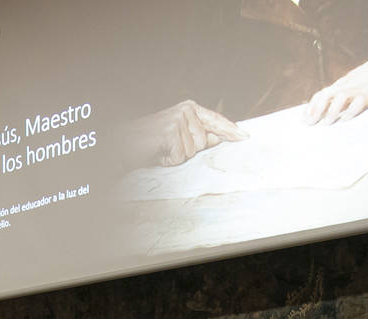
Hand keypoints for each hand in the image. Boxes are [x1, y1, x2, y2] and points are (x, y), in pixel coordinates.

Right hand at [129, 100, 247, 165]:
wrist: (122, 143)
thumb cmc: (149, 141)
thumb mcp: (177, 136)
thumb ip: (198, 135)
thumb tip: (217, 138)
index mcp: (188, 108)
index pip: (215, 120)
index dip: (230, 130)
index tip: (244, 136)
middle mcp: (185, 111)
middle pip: (203, 142)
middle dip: (188, 151)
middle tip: (168, 147)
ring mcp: (178, 120)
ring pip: (192, 151)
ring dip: (177, 156)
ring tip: (161, 149)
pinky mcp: (170, 132)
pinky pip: (180, 157)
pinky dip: (168, 160)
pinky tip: (158, 153)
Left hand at [305, 55, 367, 124]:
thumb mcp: (352, 86)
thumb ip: (342, 97)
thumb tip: (327, 112)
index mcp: (340, 85)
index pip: (321, 94)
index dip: (311, 106)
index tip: (304, 119)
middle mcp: (346, 86)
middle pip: (326, 95)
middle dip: (316, 109)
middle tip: (310, 123)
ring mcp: (358, 89)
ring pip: (340, 97)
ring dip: (331, 111)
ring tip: (326, 123)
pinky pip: (358, 102)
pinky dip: (350, 111)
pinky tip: (345, 119)